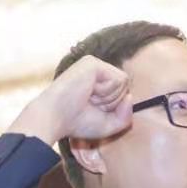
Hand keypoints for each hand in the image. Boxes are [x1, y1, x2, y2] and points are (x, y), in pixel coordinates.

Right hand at [10, 56, 133, 147]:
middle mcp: (98, 71)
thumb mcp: (108, 125)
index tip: (93, 110)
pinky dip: (107, 91)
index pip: (123, 93)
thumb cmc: (77, 123)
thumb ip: (126, 116)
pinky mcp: (93, 63)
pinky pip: (118, 79)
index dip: (113, 108)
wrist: (55, 118)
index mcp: (99, 83)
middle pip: (125, 87)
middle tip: (90, 104)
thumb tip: (130, 96)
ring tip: (88, 98)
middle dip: (112, 103)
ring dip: (109, 97)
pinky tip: (89, 91)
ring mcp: (95, 65)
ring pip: (124, 82)